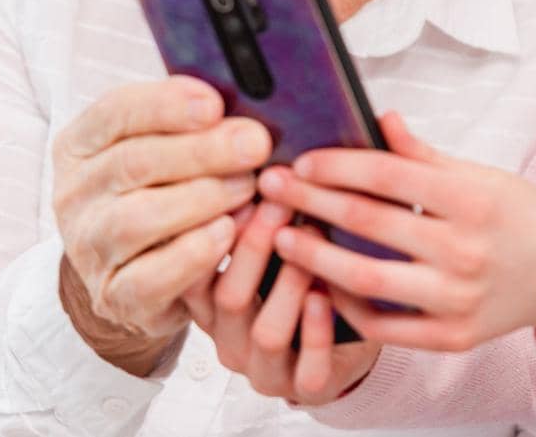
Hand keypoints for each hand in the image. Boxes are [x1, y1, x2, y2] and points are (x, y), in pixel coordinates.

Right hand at [51, 75, 270, 374]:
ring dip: (202, 199)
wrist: (138, 276)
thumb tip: (243, 102)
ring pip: (137, 219)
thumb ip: (191, 123)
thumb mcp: (165, 150)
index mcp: (81, 145)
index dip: (166, 105)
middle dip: (202, 150)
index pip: (114, 112)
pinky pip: (148, 278)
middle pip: (133, 163)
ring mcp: (88, 248)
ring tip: (247, 188)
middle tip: (255, 144)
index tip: (216, 104)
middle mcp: (74, 194)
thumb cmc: (161, 193)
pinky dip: (193, 254)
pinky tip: (227, 232)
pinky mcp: (113, 296)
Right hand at [195, 197, 380, 403]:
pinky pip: (306, 368)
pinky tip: (327, 294)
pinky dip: (318, 329)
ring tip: (315, 241)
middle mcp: (230, 336)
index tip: (232, 185)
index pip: (190, 270)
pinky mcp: (304, 387)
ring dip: (291, 283)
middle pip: (228, 296)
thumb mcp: (277, 241)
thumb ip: (265, 204)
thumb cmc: (305, 278)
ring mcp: (264, 366)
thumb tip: (267, 147)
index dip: (207, 230)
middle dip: (255, 243)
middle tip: (280, 198)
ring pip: (267, 331)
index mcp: (212, 301)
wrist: (345, 340)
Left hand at [255, 112, 535, 352]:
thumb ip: (423, 154)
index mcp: (472, 200)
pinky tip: (321, 284)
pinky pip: (384, 325)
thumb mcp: (480, 174)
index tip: (301, 160)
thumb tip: (381, 118)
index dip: (337, 166)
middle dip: (310, 202)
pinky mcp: (452, 338)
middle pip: (368, 223)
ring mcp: (458, 300)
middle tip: (270, 187)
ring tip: (283, 237)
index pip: (388, 176)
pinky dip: (346, 305)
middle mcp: (465, 251)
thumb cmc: (519, 216)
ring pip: (366, 278)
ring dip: (315, 257)